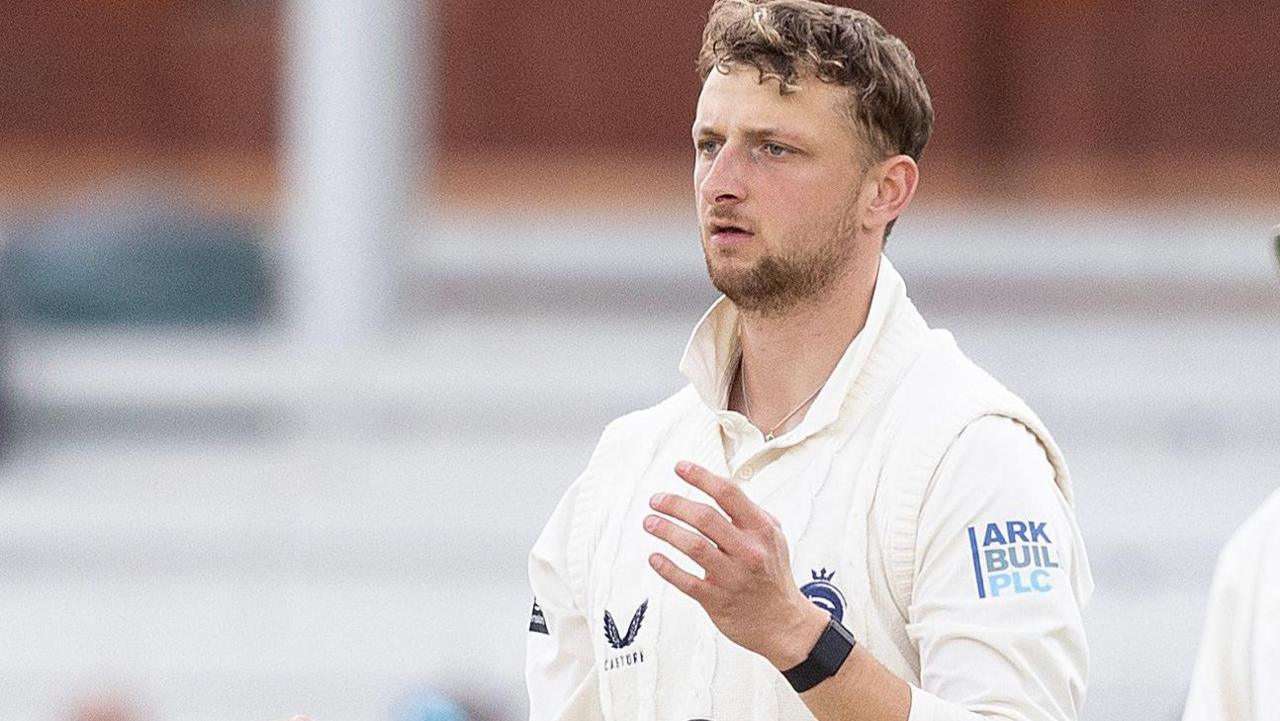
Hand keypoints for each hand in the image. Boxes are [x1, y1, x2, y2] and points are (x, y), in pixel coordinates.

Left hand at [644, 461, 828, 668]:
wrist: (783, 623)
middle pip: (704, 517)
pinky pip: (685, 581)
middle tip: (656, 500)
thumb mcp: (773, 537)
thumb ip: (749, 513)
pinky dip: (666, 568)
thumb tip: (718, 487)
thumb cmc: (772, 575)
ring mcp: (732, 576)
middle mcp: (748, 551)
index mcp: (761, 530)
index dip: (701, 477)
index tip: (680, 468)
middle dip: (674, 504)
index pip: (728, 494)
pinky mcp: (717, 600)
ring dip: (666, 531)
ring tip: (649, 522)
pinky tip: (654, 557)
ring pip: (692, 546)